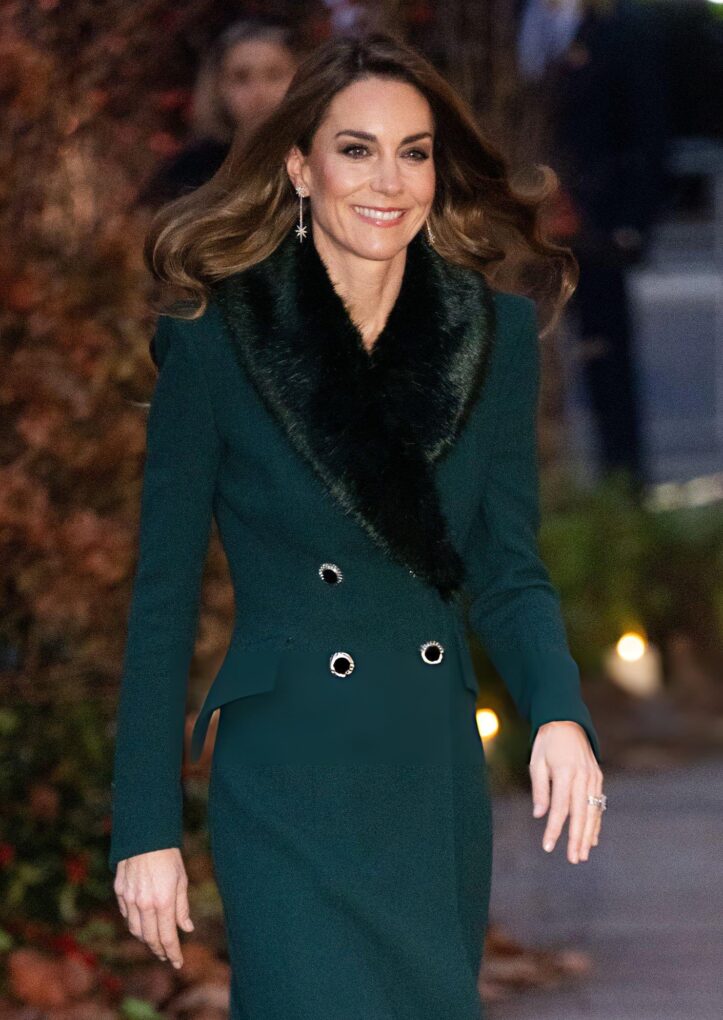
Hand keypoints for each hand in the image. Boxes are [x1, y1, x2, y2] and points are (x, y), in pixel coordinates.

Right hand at [113, 847, 193, 966]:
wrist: (145, 835)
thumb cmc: (168, 855)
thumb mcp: (181, 879)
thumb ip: (182, 907)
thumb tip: (187, 928)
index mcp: (163, 901)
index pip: (167, 937)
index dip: (173, 953)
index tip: (178, 962)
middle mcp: (144, 904)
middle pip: (150, 938)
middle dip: (159, 950)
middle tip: (166, 956)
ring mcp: (129, 899)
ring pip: (136, 930)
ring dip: (146, 939)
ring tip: (155, 942)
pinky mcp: (119, 892)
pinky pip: (127, 915)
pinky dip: (135, 923)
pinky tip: (142, 923)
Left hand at [529, 720, 604, 862]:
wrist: (566, 721)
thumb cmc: (547, 743)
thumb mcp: (537, 762)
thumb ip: (540, 789)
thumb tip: (539, 815)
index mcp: (565, 772)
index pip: (560, 808)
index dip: (554, 829)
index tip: (548, 847)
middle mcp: (582, 776)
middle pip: (580, 813)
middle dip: (576, 838)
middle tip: (574, 860)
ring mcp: (593, 777)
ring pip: (592, 811)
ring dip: (588, 835)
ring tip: (582, 855)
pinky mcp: (598, 778)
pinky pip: (598, 804)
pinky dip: (596, 822)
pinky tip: (592, 838)